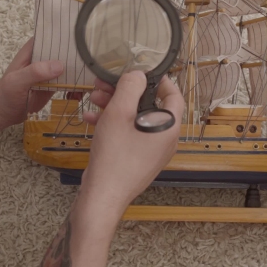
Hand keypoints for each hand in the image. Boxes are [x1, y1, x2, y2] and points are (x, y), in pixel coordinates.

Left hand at [0, 0, 90, 126]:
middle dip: (86, 39)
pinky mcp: (58, 83)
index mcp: (35, 47)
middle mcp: (47, 54)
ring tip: (100, 71)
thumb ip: (36, 71)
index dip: (69, 13)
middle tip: (107, 37)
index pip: (54, 26)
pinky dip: (81, 85)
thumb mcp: (17, 81)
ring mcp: (53, 69)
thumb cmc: (4, 94)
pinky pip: (74, 80)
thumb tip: (60, 64)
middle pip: (69, 42)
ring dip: (87, 66)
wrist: (2, 115)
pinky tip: (85, 92)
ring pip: (75, 61)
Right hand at [79, 71, 183, 212]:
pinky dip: (113, 123)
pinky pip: (129, 134)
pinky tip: (92, 118)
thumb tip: (137, 75)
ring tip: (95, 98)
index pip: (174, 95)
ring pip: (136, 119)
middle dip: (127, 92)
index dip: (159, 80)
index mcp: (169, 127)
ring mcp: (151, 151)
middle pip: (150, 106)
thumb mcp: (120, 112)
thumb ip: (130, 87)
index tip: (142, 72)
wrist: (103, 195)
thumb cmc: (115, 158)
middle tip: (107, 84)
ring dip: (116, 106)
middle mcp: (164, 140)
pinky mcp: (136, 158)